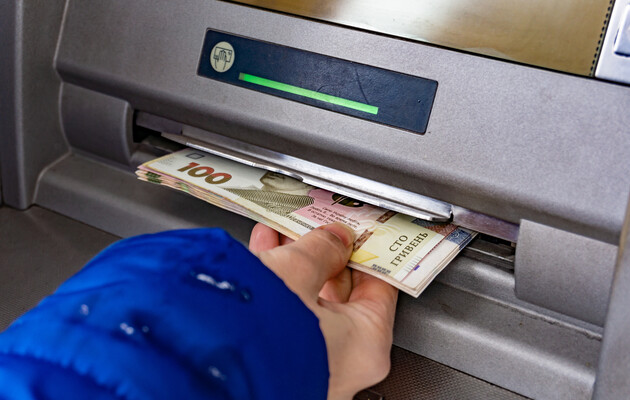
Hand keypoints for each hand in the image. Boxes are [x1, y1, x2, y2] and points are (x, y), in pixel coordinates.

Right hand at [249, 223, 397, 399]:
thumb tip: (334, 238)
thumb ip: (321, 249)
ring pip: (309, 305)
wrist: (203, 370)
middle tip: (316, 230)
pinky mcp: (278, 367)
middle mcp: (342, 366)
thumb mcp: (295, 272)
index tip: (358, 233)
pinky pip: (286, 319)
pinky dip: (276, 289)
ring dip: (295, 268)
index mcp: (366, 346)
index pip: (381, 287)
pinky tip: (260, 259)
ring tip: (279, 236)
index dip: (367, 252)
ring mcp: (309, 369)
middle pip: (341, 296)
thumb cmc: (260, 337)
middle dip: (324, 256)